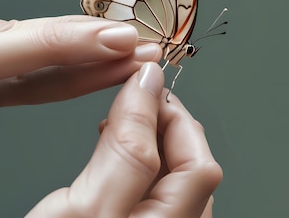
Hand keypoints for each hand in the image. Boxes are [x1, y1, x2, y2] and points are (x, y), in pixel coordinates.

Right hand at [27, 62, 221, 217]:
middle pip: (191, 170)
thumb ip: (125, 147)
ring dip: (148, 142)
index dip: (174, 118)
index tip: (142, 84)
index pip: (200, 165)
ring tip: (116, 122)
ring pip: (170, 179)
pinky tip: (109, 153)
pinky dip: (132, 163)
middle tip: (131, 100)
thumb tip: (146, 85)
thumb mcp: (88, 203)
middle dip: (162, 126)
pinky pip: (148, 190)